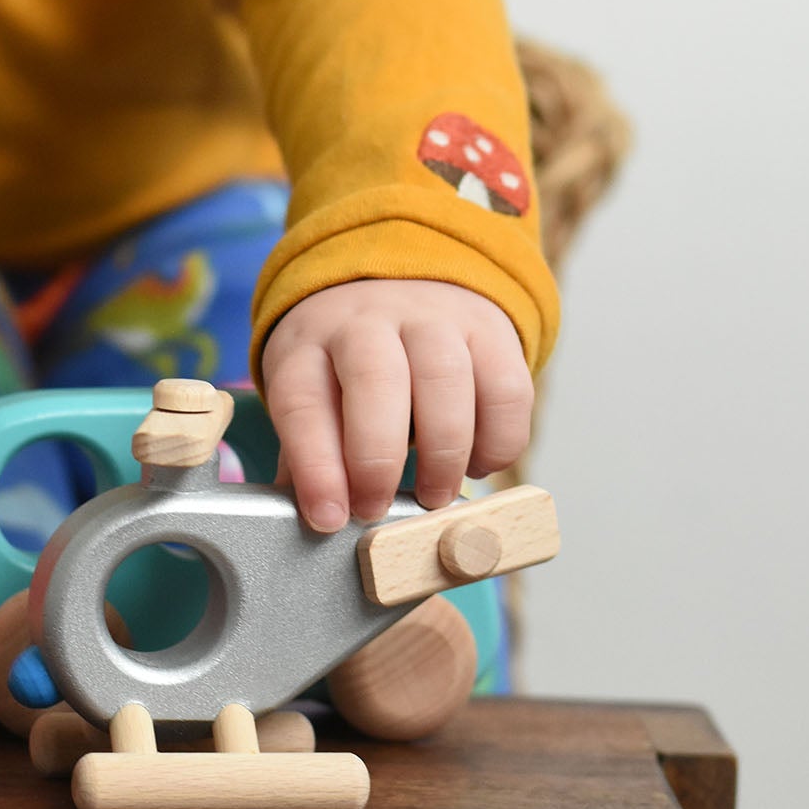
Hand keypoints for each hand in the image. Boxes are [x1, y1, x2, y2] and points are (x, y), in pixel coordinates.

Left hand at [261, 279, 533, 532]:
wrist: (398, 286)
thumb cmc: (345, 365)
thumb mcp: (309, 395)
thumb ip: (307, 458)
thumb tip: (315, 522)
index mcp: (308, 344)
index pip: (302, 401)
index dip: (314, 466)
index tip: (329, 517)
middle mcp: (367, 321)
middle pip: (375, 379)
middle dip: (377, 459)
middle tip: (378, 509)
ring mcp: (432, 319)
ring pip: (445, 380)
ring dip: (443, 453)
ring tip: (434, 496)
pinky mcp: (489, 330)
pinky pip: (507, 389)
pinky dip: (497, 441)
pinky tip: (476, 462)